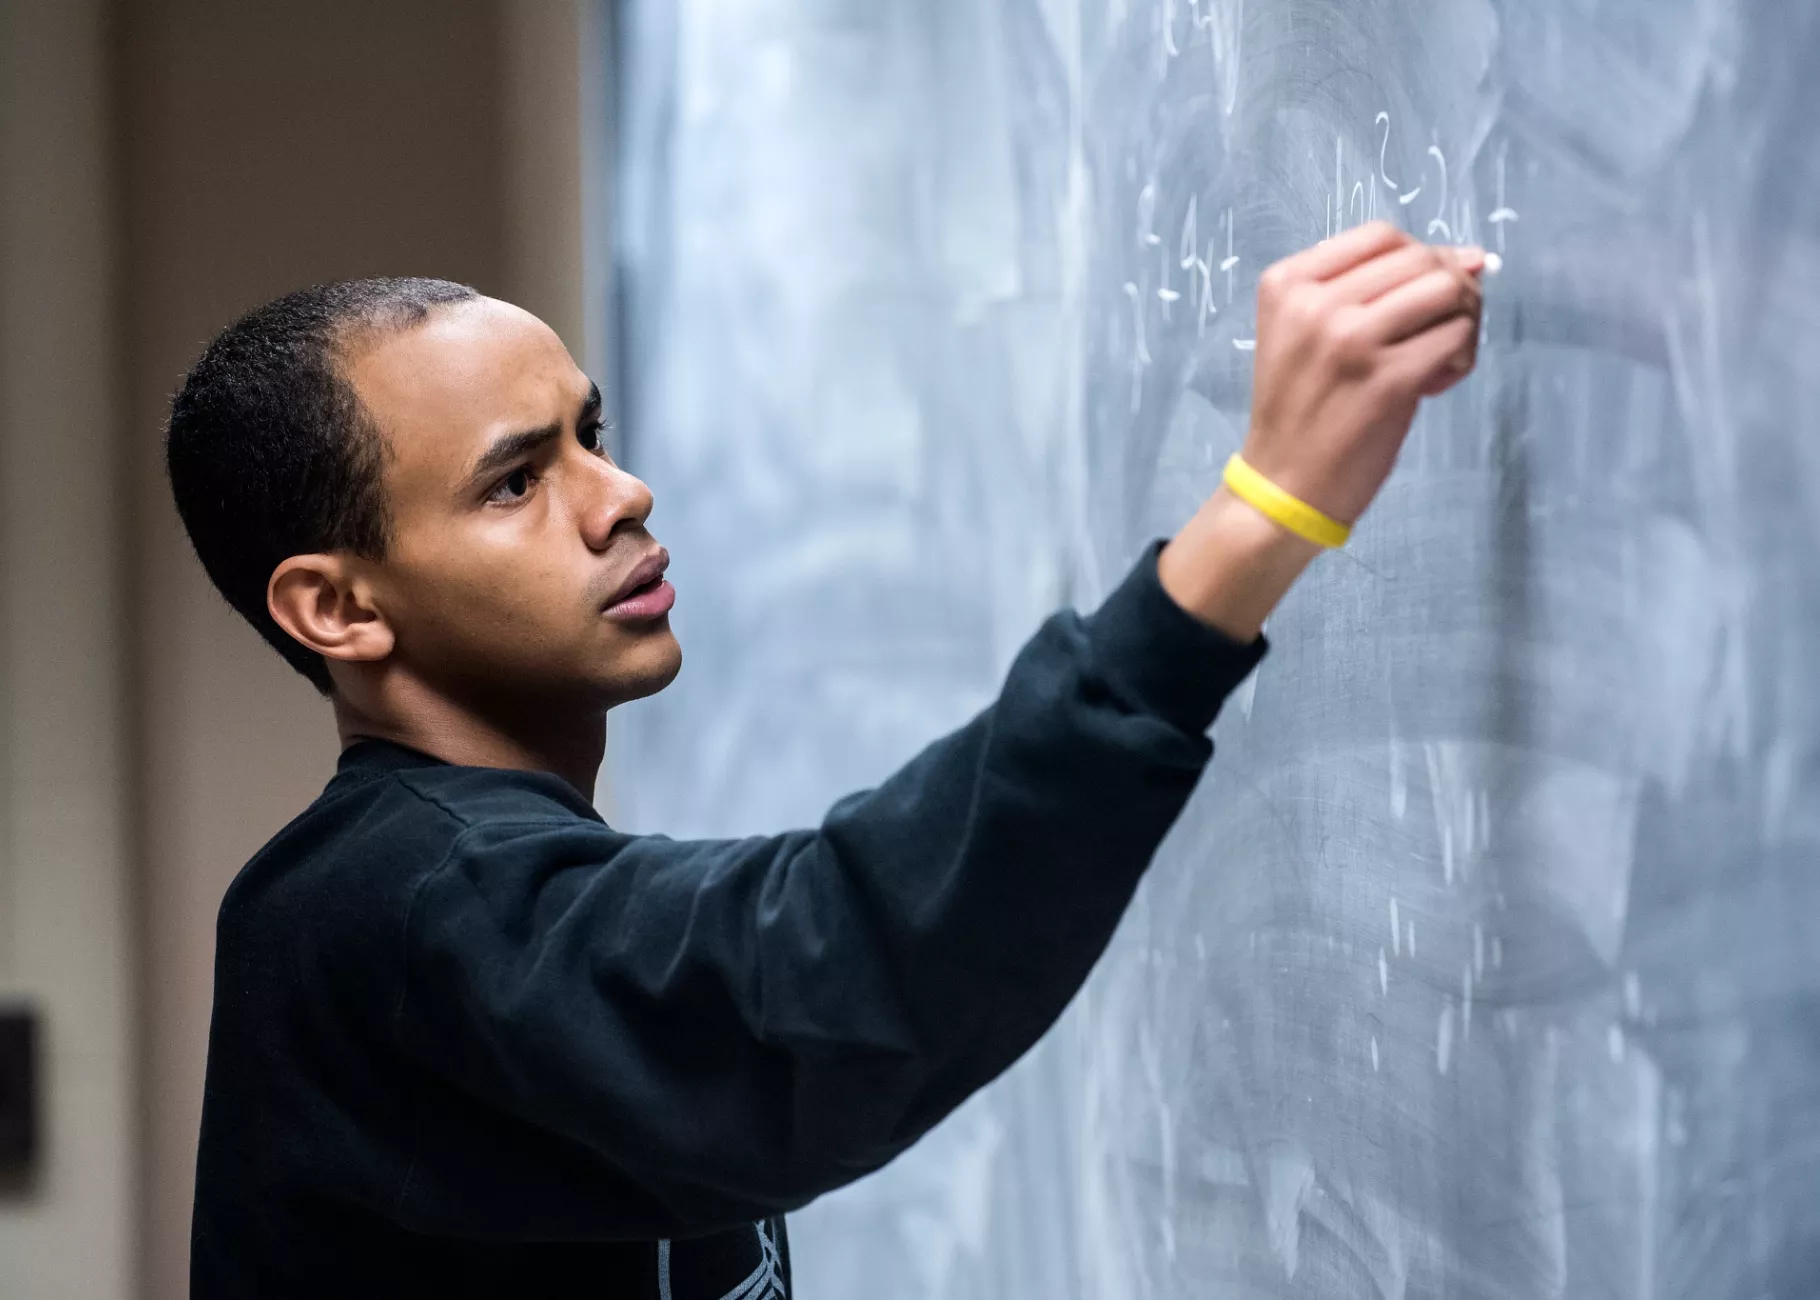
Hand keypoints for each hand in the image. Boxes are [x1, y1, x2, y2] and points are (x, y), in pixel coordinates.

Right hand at [1158, 224, 1485, 639]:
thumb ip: (1367, 291)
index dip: (1417, 257)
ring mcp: (1352, 339)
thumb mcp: (1304, 334)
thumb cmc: (1301, 410)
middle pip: (1420, 258)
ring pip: (1449, 289)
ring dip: (1462, 319)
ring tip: (1439, 356)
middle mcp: (1315, 304)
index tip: (1418, 299)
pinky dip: (1461, 356)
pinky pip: (1458, 336)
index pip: (1379, 236)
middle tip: (1439, 331)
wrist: (1284, 486)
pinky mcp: (1389, 379)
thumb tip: (1473, 259)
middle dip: (1448, 288)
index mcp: (1287, 284)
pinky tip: (1435, 384)